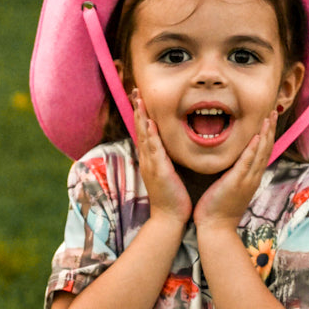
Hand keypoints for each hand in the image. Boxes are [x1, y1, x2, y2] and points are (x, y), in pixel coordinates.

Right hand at [132, 90, 191, 224]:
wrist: (169, 218)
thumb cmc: (172, 197)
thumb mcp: (168, 174)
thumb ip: (166, 160)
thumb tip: (169, 149)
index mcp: (151, 159)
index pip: (144, 131)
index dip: (141, 114)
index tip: (141, 97)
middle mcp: (147, 159)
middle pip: (140, 129)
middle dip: (138, 109)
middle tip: (135, 90)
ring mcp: (151, 164)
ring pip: (144, 135)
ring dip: (141, 116)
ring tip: (139, 99)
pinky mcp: (158, 171)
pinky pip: (154, 150)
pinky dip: (150, 135)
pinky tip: (150, 123)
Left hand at [193, 111, 276, 229]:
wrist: (216, 228)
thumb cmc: (218, 209)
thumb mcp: (229, 187)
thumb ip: (233, 174)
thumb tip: (232, 162)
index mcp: (251, 177)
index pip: (263, 152)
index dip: (267, 135)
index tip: (268, 119)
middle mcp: (253, 177)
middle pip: (266, 149)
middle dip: (270, 129)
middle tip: (273, 111)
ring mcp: (247, 179)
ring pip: (260, 152)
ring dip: (265, 134)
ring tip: (268, 117)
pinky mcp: (237, 182)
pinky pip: (247, 162)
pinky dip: (253, 148)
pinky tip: (256, 136)